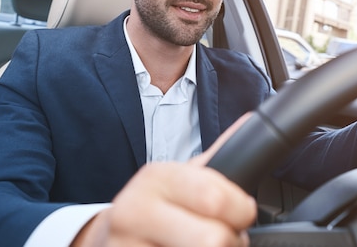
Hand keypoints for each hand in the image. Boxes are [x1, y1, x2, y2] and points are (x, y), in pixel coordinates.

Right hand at [73, 114, 255, 246]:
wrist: (107, 236)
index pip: (216, 198)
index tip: (242, 214)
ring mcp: (125, 246)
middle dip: (230, 241)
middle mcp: (134, 211)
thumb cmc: (155, 207)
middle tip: (223, 238)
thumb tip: (249, 122)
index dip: (242, 212)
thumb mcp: (181, 179)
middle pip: (213, 239)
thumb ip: (218, 157)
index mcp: (156, 177)